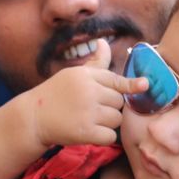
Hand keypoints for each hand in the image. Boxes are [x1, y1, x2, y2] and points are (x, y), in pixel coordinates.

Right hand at [27, 39, 147, 146]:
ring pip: (117, 119)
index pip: (116, 80)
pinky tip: (90, 132)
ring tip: (89, 119)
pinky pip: (110, 136)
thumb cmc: (56, 94)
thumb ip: (95, 63)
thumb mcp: (74, 74)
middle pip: (119, 101)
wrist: (33, 118)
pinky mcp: (85, 132)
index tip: (144, 85)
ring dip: (108, 123)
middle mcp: (88, 91)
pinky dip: (103, 137)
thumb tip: (104, 42)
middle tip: (92, 109)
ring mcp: (87, 112)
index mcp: (86, 76)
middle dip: (111, 106)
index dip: (132, 85)